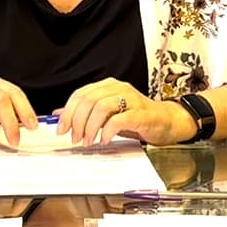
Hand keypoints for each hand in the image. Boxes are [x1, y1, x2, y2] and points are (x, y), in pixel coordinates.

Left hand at [57, 79, 193, 145]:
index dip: (68, 112)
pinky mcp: (141, 113)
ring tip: (88, 141)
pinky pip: (119, 119)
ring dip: (90, 127)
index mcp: (108, 86)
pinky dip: (108, 131)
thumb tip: (59, 114)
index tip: (61, 129)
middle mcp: (118, 88)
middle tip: (75, 138)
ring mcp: (131, 99)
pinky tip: (105, 139)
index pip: (80, 94)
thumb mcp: (108, 114)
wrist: (166, 122)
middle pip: (88, 100)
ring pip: (101, 107)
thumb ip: (86, 112)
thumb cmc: (137, 117)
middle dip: (77, 121)